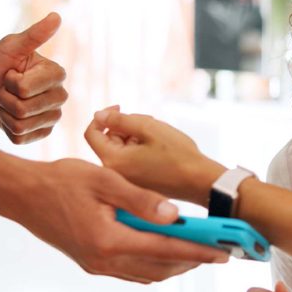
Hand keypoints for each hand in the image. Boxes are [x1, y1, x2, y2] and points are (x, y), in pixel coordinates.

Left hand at [0, 12, 68, 144]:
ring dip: (5, 112)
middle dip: (5, 97)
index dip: (10, 81)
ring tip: (8, 100)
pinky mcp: (41, 134)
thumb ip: (35, 34)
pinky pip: (19, 137)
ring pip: (20, 124)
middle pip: (23, 109)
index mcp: (57, 74)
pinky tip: (9, 115)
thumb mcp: (12, 45)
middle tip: (7, 88)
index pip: (25, 89)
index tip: (11, 73)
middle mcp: (60, 97)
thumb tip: (57, 16)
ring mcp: (51, 118)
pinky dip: (6, 127)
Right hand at [5, 158, 228, 282]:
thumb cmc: (61, 180)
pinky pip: (130, 270)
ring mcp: (96, 265)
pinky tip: (164, 249)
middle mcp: (104, 260)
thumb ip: (141, 199)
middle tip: (217, 252)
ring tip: (197, 251)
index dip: (198, 252)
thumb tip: (176, 215)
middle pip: (160, 268)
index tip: (222, 252)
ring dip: (173, 265)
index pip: (165, 250)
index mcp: (110, 241)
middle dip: (191, 261)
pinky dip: (152, 263)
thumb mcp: (104, 180)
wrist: (22, 195)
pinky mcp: (91, 262)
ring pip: (146, 273)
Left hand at [84, 107, 225, 204]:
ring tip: (158, 134)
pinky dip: (140, 149)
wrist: (200, 182)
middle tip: (149, 121)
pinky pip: (130, 160)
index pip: (91, 133)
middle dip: (125, 126)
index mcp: (113, 160)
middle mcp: (115, 174)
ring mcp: (126, 180)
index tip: (120, 108)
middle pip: (108, 140)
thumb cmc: (177, 154)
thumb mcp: (148, 128)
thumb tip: (98, 114)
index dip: (102, 116)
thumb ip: (120, 119)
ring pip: (121, 149)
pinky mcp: (137, 183)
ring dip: (135, 136)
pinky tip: (159, 147)